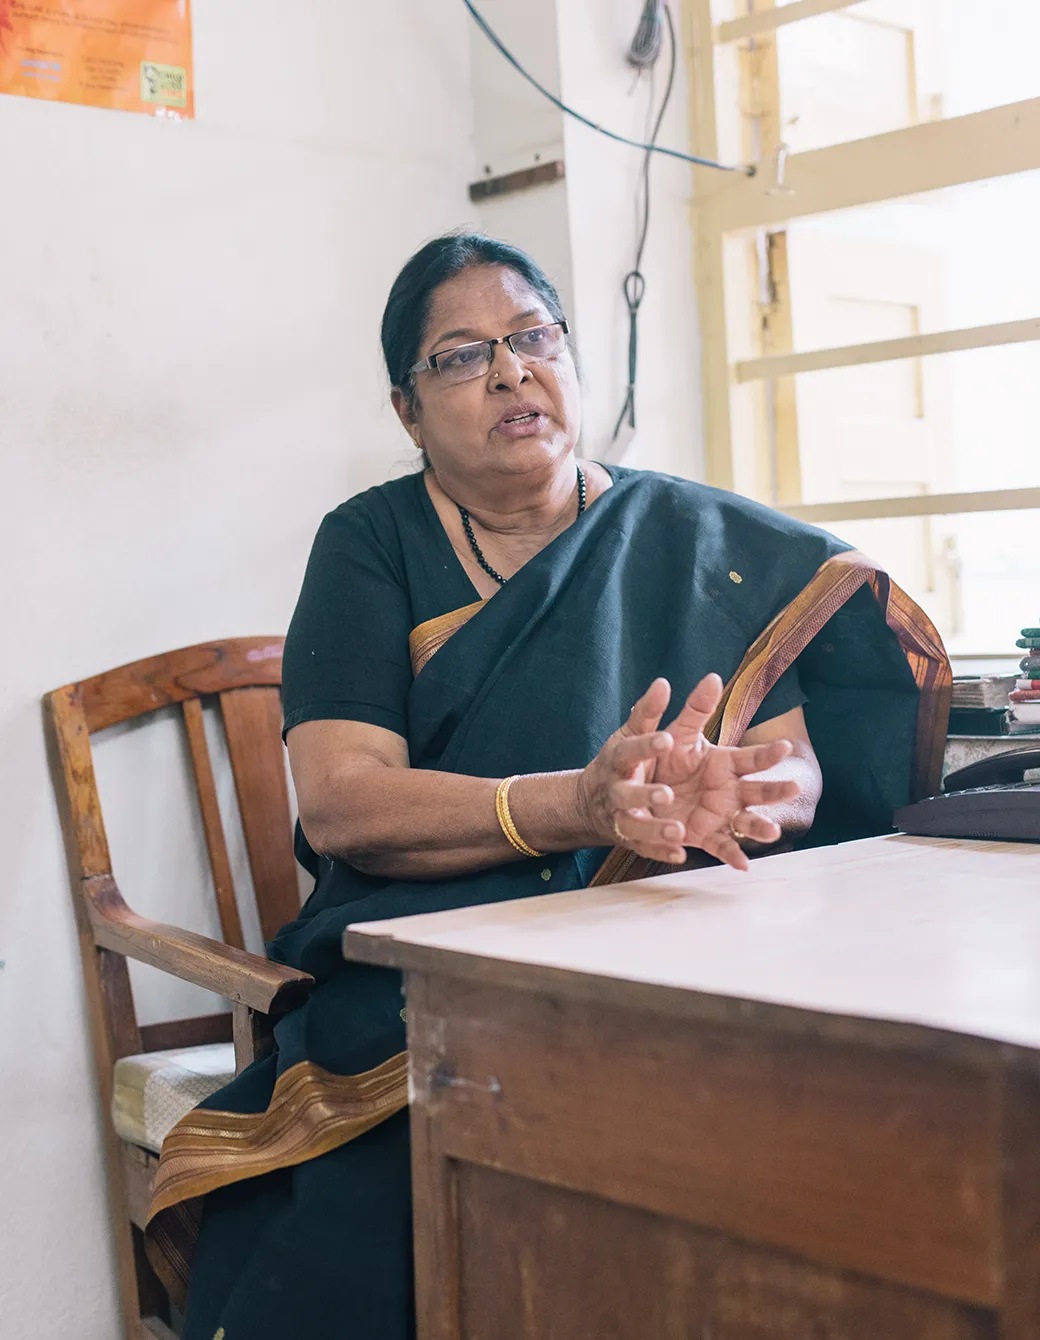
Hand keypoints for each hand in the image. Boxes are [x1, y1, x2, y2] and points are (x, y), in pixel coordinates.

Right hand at [575, 679, 687, 865]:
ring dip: (655, 830)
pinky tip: (680, 855)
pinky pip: (646, 849)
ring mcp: (622, 817)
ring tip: (678, 831)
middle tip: (666, 794)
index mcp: (619, 760)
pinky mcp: (632, 840)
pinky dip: (662, 853)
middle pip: (627, 794)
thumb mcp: (631, 734)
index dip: (646, 746)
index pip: (629, 751)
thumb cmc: (620, 762)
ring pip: (636, 826)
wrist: (591, 803)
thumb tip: (663, 683)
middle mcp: (617, 790)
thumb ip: (648, 712)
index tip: (666, 739)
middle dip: (645, 795)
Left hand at [649, 673, 801, 870]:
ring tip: (772, 830)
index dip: (768, 753)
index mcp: (725, 763)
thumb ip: (696, 709)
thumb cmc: (666, 757)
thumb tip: (713, 676)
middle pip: (758, 791)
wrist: (642, 787)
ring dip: (759, 826)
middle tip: (793, 787)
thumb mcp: (678, 732)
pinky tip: (745, 866)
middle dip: (775, 790)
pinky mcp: (705, 836)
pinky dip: (733, 856)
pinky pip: (722, 847)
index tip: (785, 746)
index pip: (752, 758)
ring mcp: (720, 814)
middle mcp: (729, 790)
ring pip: (745, 821)